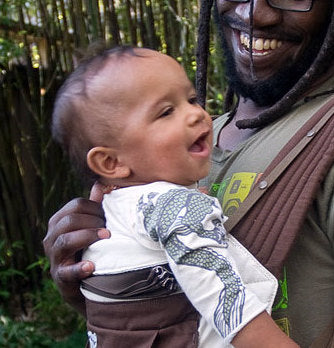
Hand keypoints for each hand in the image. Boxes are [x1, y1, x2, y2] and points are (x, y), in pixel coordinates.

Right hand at [43, 182, 108, 315]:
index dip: (95, 207)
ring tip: (107, 237)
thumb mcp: (89, 226)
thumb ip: (93, 207)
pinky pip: (66, 272)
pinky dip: (79, 268)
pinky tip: (91, 266)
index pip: (76, 205)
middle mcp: (52, 236)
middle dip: (93, 221)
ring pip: (65, 240)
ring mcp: (54, 257)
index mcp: (59, 221)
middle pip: (69, 220)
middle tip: (110, 228)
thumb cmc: (87, 248)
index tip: (109, 216)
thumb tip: (100, 185)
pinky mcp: (60, 276)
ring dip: (88, 237)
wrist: (83, 282)